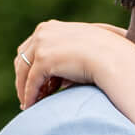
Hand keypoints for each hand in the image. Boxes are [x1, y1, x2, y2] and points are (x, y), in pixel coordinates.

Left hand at [14, 19, 132, 109]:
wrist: (112, 58)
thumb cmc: (103, 57)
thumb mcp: (79, 53)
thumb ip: (65, 61)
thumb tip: (59, 82)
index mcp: (49, 27)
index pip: (30, 49)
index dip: (29, 68)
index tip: (34, 85)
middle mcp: (42, 32)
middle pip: (22, 59)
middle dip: (23, 79)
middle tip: (27, 97)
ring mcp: (41, 44)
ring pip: (23, 71)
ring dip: (24, 89)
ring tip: (29, 105)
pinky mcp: (43, 59)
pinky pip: (31, 82)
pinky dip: (29, 96)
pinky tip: (31, 107)